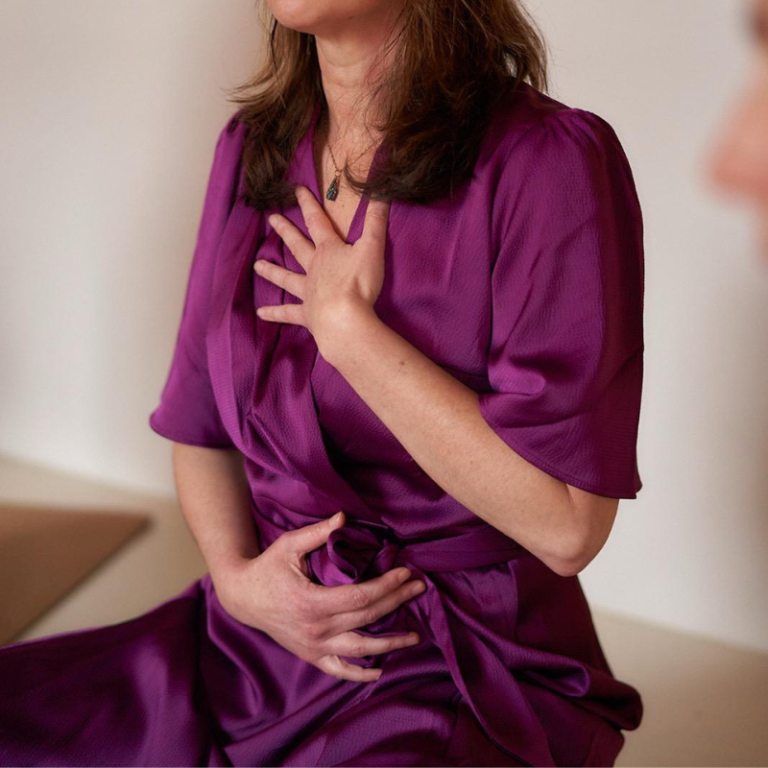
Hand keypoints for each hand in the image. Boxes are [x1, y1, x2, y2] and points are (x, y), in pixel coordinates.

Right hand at [212, 511, 426, 682]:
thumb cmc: (268, 567)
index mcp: (312, 602)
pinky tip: (380, 669)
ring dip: (391, 644)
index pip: (361, 598)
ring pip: (360, 650)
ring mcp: (314, 647)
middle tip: (419, 588)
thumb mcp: (289, 545)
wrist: (243, 597)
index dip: (387, 586)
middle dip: (397, 602)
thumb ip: (317, 532)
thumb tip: (344, 518)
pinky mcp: (311, 655)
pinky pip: (340, 669)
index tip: (406, 572)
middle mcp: (316, 630)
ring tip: (415, 636)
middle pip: (367, 619)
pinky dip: (361, 673)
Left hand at [253, 185, 390, 354]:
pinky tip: (260, 313)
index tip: (297, 190)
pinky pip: (288, 312)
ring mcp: (308, 292)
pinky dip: (275, 313)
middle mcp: (314, 268)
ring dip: (272, 271)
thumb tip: (381, 192)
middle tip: (271, 218)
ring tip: (257, 265)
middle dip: (286, 231)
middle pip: (297, 246)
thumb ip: (376, 221)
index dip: (308, 204)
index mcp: (328, 250)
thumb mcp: (372, 248)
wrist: (344, 318)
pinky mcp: (307, 314)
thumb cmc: (358, 283)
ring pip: (287, 278)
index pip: (317, 221)